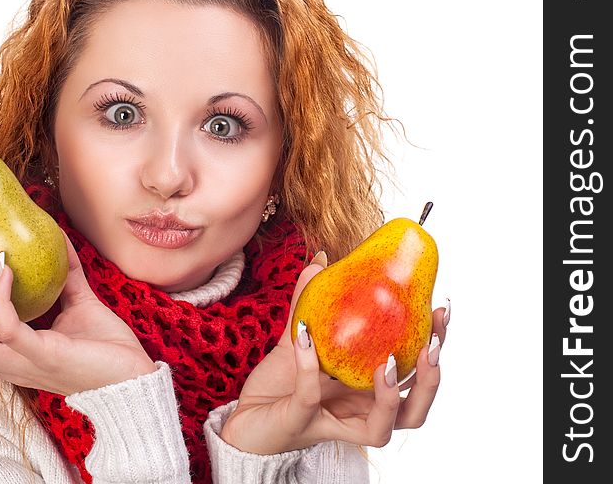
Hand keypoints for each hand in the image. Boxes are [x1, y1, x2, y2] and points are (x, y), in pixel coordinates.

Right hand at [0, 231, 155, 395]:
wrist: (134, 376)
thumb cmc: (107, 348)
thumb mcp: (79, 304)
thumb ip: (65, 277)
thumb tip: (58, 238)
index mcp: (10, 354)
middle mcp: (8, 363)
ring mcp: (22, 362)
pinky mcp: (43, 355)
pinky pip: (7, 329)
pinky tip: (3, 270)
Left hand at [220, 257, 448, 453]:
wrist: (246, 418)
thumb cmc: (281, 386)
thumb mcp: (299, 338)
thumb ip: (310, 303)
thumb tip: (320, 259)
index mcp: (369, 391)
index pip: (416, 374)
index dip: (435, 344)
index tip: (441, 307)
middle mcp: (361, 414)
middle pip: (414, 410)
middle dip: (430, 378)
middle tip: (430, 343)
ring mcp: (334, 423)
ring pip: (382, 427)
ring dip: (392, 396)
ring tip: (388, 362)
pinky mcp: (302, 424)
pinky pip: (310, 396)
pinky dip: (309, 367)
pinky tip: (307, 337)